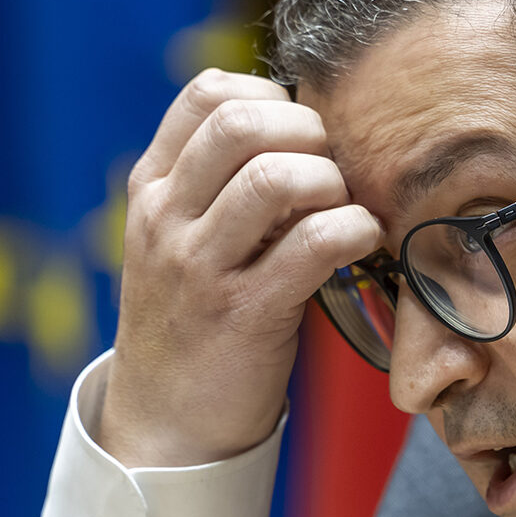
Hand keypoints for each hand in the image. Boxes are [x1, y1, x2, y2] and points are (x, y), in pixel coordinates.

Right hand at [100, 70, 381, 465]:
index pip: (207, 92)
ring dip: (332, 182)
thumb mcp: (185, 236)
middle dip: (309, 130)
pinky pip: (314, 242)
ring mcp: (200, 266)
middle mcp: (167, 218)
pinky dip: (354, 229)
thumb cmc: (197, 316)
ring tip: (344, 207)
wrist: (166, 424)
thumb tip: (313, 130)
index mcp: (153, 187)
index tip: (302, 132)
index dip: (272, 95)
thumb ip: (225, 182)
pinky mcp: (245, 314)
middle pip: (243, 122)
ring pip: (277, 177)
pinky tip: (362, 241)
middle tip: (333, 168)